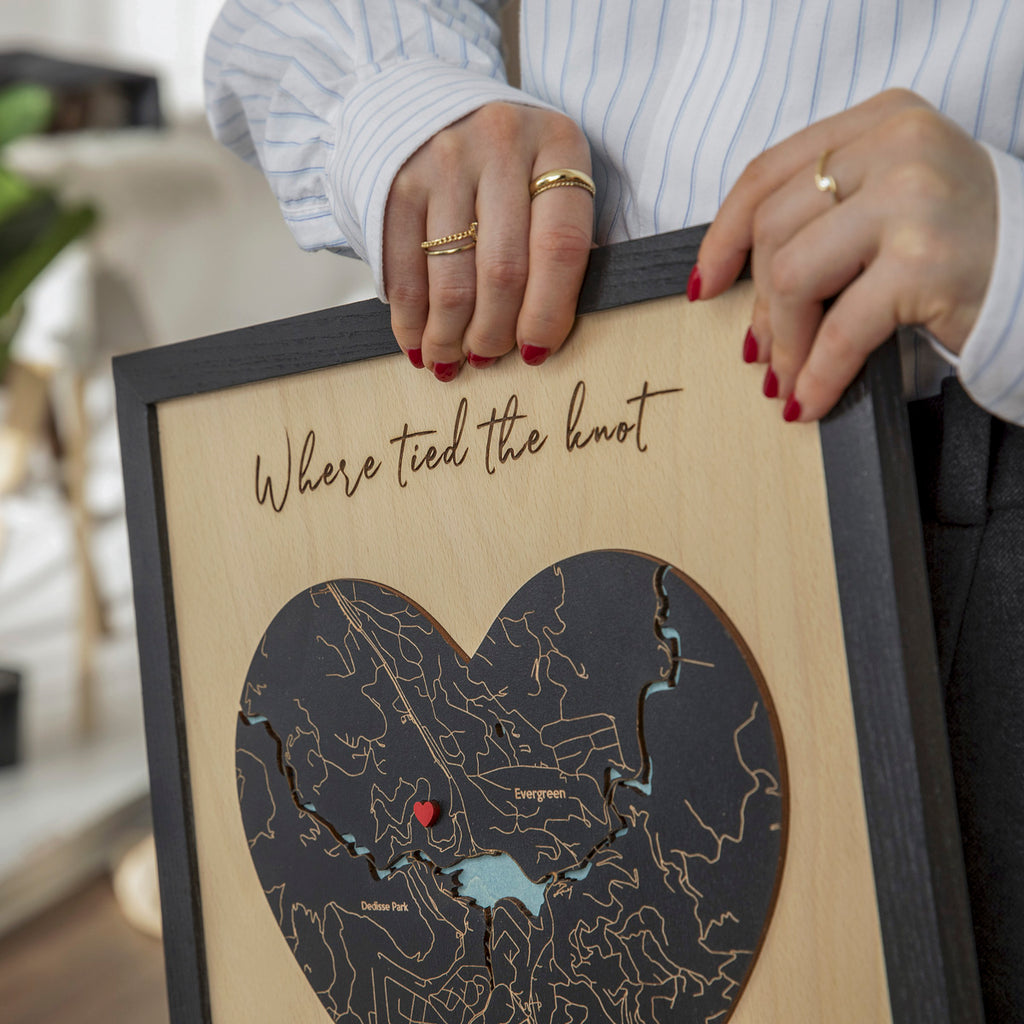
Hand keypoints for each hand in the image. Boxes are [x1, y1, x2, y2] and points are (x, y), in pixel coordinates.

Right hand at [383, 103, 593, 380]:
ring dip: (449, 336)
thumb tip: (546, 335)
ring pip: (451, 280)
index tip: (535, 352)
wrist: (422, 100)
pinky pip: (404, 272)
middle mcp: (500, 143)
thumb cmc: (501, 161)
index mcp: (557, 144)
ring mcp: (442, 159)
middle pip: (503, 271)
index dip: (547, 313)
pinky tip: (418, 342)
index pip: (561, 247)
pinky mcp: (394, 182)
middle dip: (493, 334)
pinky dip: (410, 320)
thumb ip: (557, 237)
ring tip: (450, 360)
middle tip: (487, 359)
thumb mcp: (546, 174)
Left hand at [696, 89, 996, 420]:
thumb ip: (824, 216)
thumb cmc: (967, 245)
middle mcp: (898, 146)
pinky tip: (809, 400)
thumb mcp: (894, 201)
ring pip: (792, 274)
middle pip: (773, 228)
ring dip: (783, 341)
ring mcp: (914, 200)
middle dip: (758, 302)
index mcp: (881, 122)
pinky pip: (840, 330)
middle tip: (761, 350)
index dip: (723, 234)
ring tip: (787, 376)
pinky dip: (817, 374)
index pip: (768, 172)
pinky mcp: (927, 263)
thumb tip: (736, 285)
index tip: (707, 283)